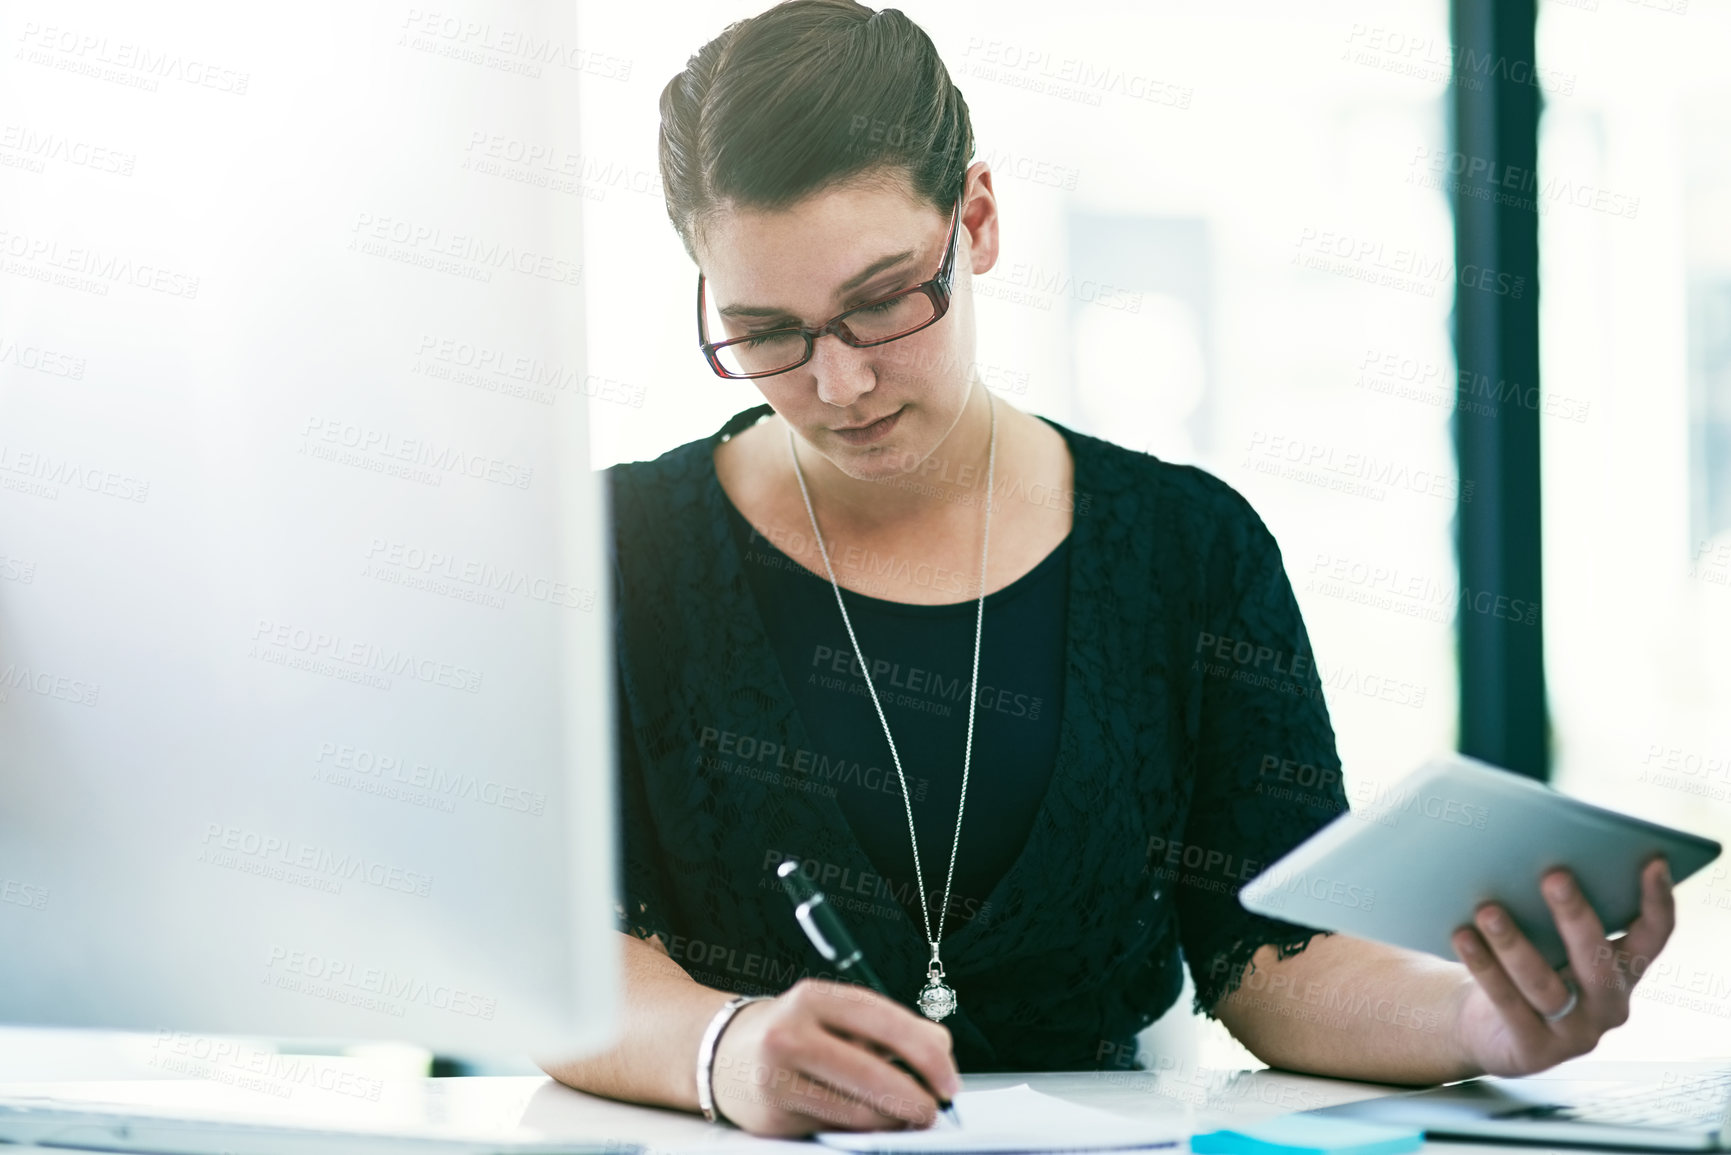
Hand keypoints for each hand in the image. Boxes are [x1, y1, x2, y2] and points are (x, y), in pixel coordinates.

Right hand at [709, 978, 961, 1136]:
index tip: (949, 1079)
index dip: (926, 1053)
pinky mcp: (774, 1116)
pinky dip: (864, 1129)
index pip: (882, 1020)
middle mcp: (790, 1034)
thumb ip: (887, 1028)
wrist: (724, 1053)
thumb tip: (941, 1054)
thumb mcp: (835, 1014)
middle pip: (871, 1073)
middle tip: (935, 1109)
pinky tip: (873, 1120)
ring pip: (857, 1110)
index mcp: (813, 997)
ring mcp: (778, 1078)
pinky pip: (836, 1129)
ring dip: (893, 1119)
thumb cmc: (796, 1031)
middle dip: (916, 1098)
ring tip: (908, 1115)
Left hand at [1448, 856, 1674, 1076]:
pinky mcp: (1534, 1050)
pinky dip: (1485, 968)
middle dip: (1576, 917)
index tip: (1652, 862)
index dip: (1657, 902)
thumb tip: (1531, 853)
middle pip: (1597, 961)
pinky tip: (1464, 937)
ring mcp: (1574, 1033)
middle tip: (1554, 876)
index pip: (1653, 936)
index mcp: (1623, 971)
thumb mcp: (1552, 942)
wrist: (1487, 1027)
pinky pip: (1507, 1004)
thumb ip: (1559, 914)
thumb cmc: (1528, 966)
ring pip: (1544, 985)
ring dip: (1515, 944)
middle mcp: (1608, 1005)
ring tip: (1489, 911)